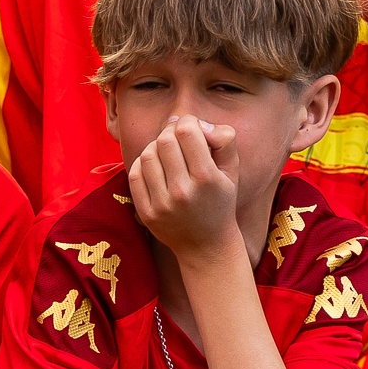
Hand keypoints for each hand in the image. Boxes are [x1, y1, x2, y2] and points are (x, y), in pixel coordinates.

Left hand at [128, 116, 239, 257]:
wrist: (206, 246)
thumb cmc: (220, 201)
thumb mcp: (232, 170)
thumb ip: (224, 139)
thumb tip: (200, 123)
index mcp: (207, 178)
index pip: (186, 131)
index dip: (187, 122)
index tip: (192, 129)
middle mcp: (183, 191)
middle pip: (164, 140)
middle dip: (170, 132)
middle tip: (178, 139)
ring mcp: (162, 204)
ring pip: (147, 155)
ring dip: (156, 148)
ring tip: (167, 154)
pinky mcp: (147, 213)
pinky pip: (135, 174)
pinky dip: (143, 164)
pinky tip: (156, 168)